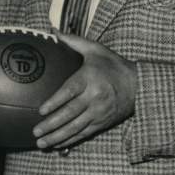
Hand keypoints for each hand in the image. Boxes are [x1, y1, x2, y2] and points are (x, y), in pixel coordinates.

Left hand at [32, 32, 137, 149]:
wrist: (139, 85)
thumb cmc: (113, 65)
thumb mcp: (95, 49)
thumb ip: (73, 41)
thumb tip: (52, 30)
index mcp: (90, 79)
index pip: (70, 92)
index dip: (55, 102)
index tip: (41, 110)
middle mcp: (94, 98)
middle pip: (70, 114)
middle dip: (52, 124)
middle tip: (35, 131)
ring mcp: (99, 112)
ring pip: (76, 127)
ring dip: (58, 136)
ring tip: (41, 143)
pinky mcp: (103, 122)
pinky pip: (84, 133)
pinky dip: (70, 140)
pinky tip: (57, 144)